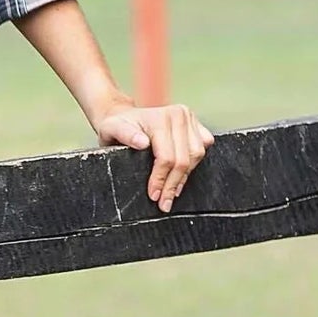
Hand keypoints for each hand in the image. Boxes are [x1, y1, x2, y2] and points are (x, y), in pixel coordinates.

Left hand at [93, 101, 214, 213]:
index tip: (154, 195)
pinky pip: (205, 148)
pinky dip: (195, 164)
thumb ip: (125, 134)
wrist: (125, 117)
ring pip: (197, 155)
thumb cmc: (118, 126)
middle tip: (164, 202)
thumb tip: (142, 142)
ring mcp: (190, 118)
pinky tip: (181, 175)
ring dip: (184, 177)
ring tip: (171, 191)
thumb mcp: (112, 129)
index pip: (167, 157)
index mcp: (159, 117)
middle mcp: (178, 114)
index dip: (161, 179)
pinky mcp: (197, 124)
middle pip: (183, 159)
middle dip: (172, 184)